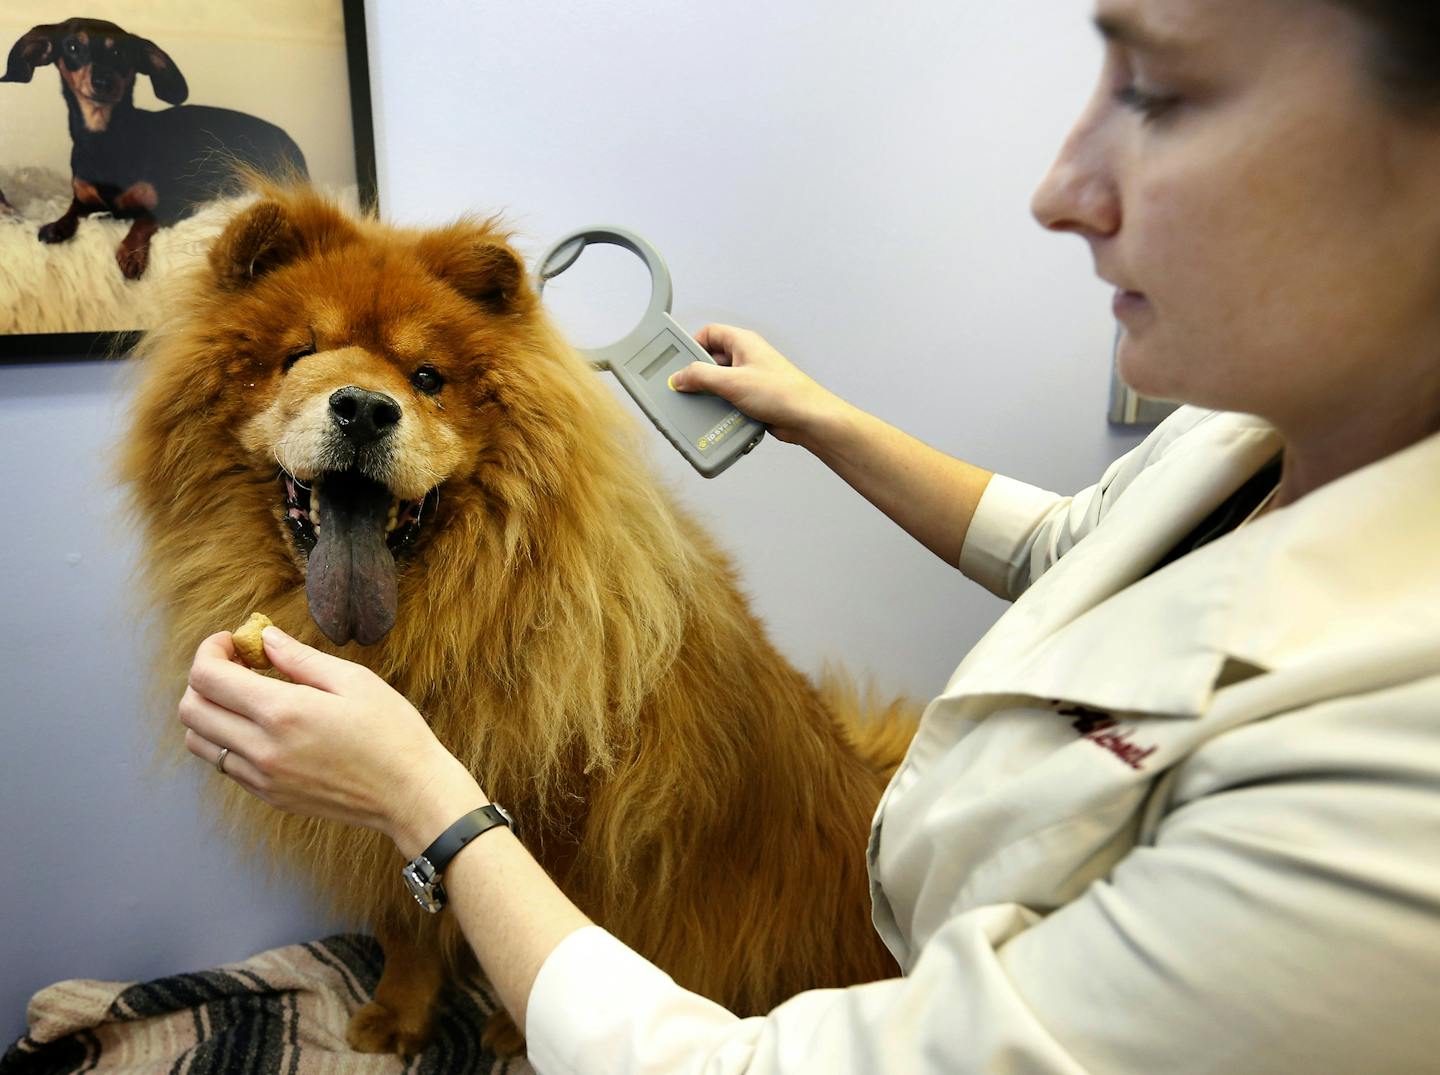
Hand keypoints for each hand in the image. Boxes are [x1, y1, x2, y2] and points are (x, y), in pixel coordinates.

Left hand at [179, 626, 484, 857]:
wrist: (409, 794)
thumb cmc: (391, 732)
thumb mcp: (354, 680)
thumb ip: (300, 658)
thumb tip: (265, 638)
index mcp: (282, 712)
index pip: (208, 677)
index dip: (211, 651)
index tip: (233, 641)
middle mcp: (262, 748)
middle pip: (191, 709)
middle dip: (204, 678)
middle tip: (238, 665)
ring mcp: (262, 777)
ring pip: (199, 741)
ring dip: (210, 711)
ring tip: (246, 696)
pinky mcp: (269, 795)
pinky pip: (225, 764)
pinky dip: (228, 738)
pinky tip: (263, 726)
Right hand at [670, 324, 848, 446]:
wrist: (807, 418)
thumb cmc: (782, 392)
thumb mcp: (732, 382)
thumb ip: (701, 377)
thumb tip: (680, 376)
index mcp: (743, 342)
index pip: (710, 332)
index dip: (693, 344)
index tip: (680, 361)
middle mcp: (747, 357)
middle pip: (712, 360)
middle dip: (699, 375)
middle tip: (686, 388)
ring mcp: (751, 378)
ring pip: (720, 382)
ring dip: (711, 395)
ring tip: (704, 405)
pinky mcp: (754, 398)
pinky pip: (730, 399)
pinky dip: (723, 408)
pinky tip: (719, 417)